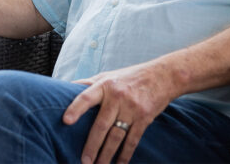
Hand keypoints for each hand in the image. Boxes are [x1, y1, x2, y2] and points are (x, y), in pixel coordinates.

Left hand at [62, 60, 179, 163]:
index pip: (87, 97)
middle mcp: (118, 97)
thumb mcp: (109, 75)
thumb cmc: (131, 76)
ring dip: (106, 154)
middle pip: (101, 125)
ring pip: (116, 136)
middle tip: (84, 161)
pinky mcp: (144, 118)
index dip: (76, 108)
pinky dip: (125, 154)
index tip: (66, 121)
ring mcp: (132, 108)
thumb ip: (89, 83)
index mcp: (105, 85)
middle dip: (92, 145)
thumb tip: (65, 87)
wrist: (164, 76)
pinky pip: (132, 140)